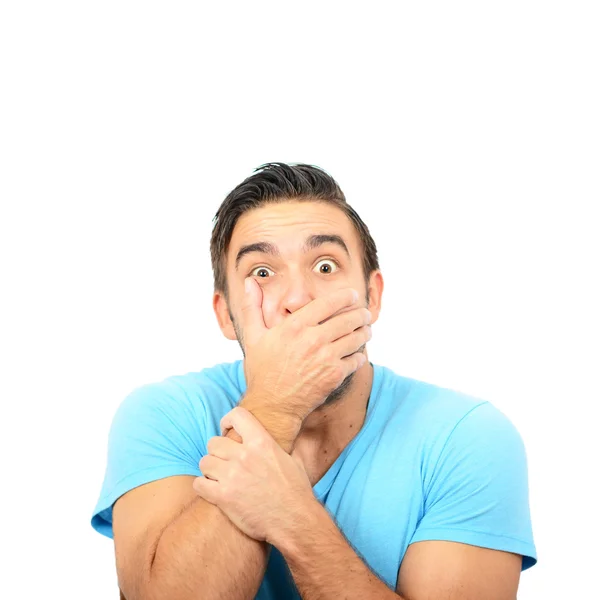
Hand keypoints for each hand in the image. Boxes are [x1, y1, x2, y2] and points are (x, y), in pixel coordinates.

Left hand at [192, 406, 316, 544]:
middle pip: (214, 442)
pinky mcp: (223, 496)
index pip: (237, 415)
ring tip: (219, 477)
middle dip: (217, 452)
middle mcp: (245, 455)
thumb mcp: (296, 460)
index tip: (227, 430)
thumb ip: (292, 443)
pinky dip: (203, 487)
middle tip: (224, 462)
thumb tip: (307, 430)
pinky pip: (198, 483)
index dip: (228, 421)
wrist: (294, 521)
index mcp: (262, 443)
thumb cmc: (296, 492)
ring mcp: (232, 476)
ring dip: (210, 470)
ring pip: (204, 461)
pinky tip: (212, 491)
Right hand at [240, 278, 371, 422]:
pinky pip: (356, 359)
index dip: (345, 296)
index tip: (352, 294)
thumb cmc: (261, 371)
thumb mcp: (253, 336)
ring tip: (366, 330)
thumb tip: (249, 282)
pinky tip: (357, 353)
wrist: (271, 406)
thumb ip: (252, 307)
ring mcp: (326, 358)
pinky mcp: (335, 375)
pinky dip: (359, 354)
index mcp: (295, 326)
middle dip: (361, 314)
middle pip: (349, 318)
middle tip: (365, 314)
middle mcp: (313, 339)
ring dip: (365, 332)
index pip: (328, 303)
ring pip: (356, 337)